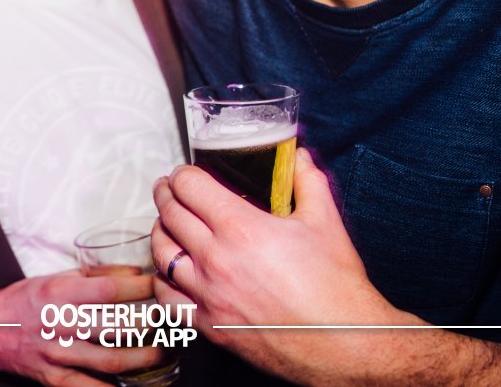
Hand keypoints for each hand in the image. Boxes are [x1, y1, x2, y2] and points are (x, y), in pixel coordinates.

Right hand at [0, 270, 166, 385]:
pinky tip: (142, 383)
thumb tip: (135, 271)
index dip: (143, 288)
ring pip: (112, 360)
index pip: (111, 290)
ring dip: (146, 357)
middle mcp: (61, 324)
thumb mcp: (58, 276)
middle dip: (153, 324)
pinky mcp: (56, 379)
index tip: (164, 284)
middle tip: (177, 319)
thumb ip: (96, 275)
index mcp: (62, 292)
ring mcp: (59, 355)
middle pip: (118, 327)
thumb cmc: (27, 299)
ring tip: (169, 350)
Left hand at [151, 148, 414, 381]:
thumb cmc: (335, 285)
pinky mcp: (209, 326)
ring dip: (159, 234)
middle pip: (171, 216)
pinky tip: (168, 273)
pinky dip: (163, 282)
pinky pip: (168, 300)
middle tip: (167, 189)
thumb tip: (299, 157)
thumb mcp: (325, 221)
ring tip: (164, 225)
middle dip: (166, 195)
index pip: (191, 188)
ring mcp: (209, 295)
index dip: (182, 175)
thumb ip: (308, 181)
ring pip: (162, 255)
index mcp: (241, 228)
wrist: (341, 342)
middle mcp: (216, 259)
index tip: (182, 173)